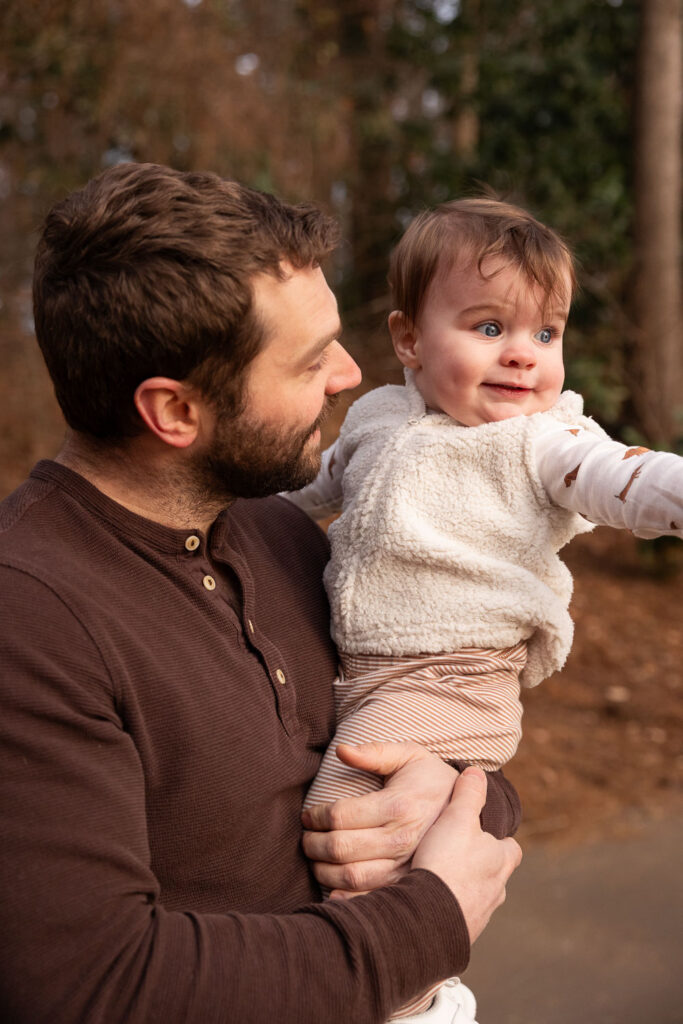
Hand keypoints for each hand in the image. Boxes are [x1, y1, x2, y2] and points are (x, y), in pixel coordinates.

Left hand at [301, 741, 456, 895]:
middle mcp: (403, 838)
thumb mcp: (409, 755)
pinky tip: (333, 886)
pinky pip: (370, 897)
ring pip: (352, 876)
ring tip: (315, 860)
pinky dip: (346, 897)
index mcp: (398, 805)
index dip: (315, 816)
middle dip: (313, 845)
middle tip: (304, 839)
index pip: (340, 815)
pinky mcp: (409, 883)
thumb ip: (374, 752)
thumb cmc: (430, 779)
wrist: (468, 809)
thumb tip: (341, 750)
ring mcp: (407, 865)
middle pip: (341, 847)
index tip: (306, 816)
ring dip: (323, 871)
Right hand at [412, 766, 521, 943]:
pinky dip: (447, 909)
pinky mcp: (460, 934)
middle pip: (495, 875)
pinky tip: (428, 903)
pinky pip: (457, 917)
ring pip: (476, 898)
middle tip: (457, 857)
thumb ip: (468, 794)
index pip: (511, 848)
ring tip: (438, 881)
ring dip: (462, 889)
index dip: (500, 840)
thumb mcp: (457, 818)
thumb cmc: (447, 864)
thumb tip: (477, 771)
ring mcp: (479, 916)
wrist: (429, 919)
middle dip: (480, 867)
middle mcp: (495, 892)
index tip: (485, 834)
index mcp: (500, 862)